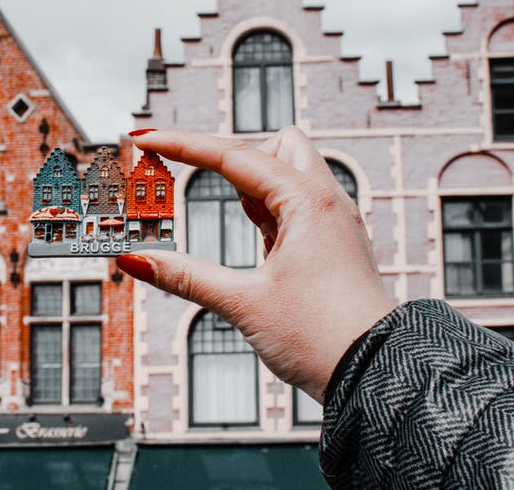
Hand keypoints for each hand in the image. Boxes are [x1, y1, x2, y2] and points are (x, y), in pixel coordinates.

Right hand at [117, 127, 395, 401]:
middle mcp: (327, 203)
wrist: (376, 376)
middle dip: (232, 158)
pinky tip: (258, 244)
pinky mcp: (333, 248)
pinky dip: (269, 214)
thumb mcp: (244, 304)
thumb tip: (137, 260)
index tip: (146, 138)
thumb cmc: (327, 339)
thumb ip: (185, 277)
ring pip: (287, 177)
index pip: (233, 155)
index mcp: (308, 202)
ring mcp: (333, 224)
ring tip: (235, 224)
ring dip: (252, 189)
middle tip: (194, 182)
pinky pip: (296, 210)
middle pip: (273, 146)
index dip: (182, 145)